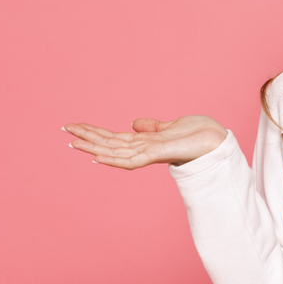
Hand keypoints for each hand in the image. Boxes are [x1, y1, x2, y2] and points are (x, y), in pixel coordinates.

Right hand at [63, 116, 227, 168]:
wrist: (218, 141)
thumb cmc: (200, 134)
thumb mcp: (172, 126)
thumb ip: (152, 127)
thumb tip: (133, 124)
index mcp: (146, 143)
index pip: (115, 138)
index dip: (95, 133)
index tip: (75, 127)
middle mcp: (145, 150)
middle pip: (109, 144)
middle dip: (87, 137)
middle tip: (64, 130)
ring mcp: (150, 154)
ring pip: (114, 152)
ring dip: (93, 146)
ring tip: (72, 141)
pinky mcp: (158, 155)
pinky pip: (130, 159)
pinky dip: (112, 158)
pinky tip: (96, 155)